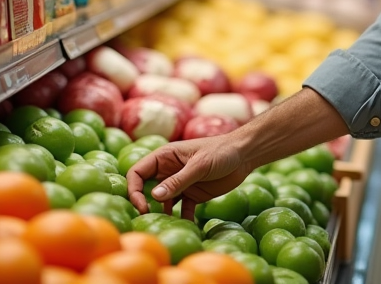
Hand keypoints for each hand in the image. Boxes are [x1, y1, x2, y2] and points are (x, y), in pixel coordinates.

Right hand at [126, 136, 252, 220]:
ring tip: (164, 226)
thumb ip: (178, 181)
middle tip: (147, 220)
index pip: (138, 172)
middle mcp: (169, 170)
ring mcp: (180, 183)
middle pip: (146, 189)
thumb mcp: (200, 165)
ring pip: (162, 202)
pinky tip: (187, 228)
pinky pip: (182, 209)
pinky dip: (182, 218)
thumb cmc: (222, 151)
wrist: (246, 155)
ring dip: (161, 214)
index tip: (142, 205)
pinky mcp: (193, 194)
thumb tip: (154, 196)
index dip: (134, 189)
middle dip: (143, 204)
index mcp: (165, 156)